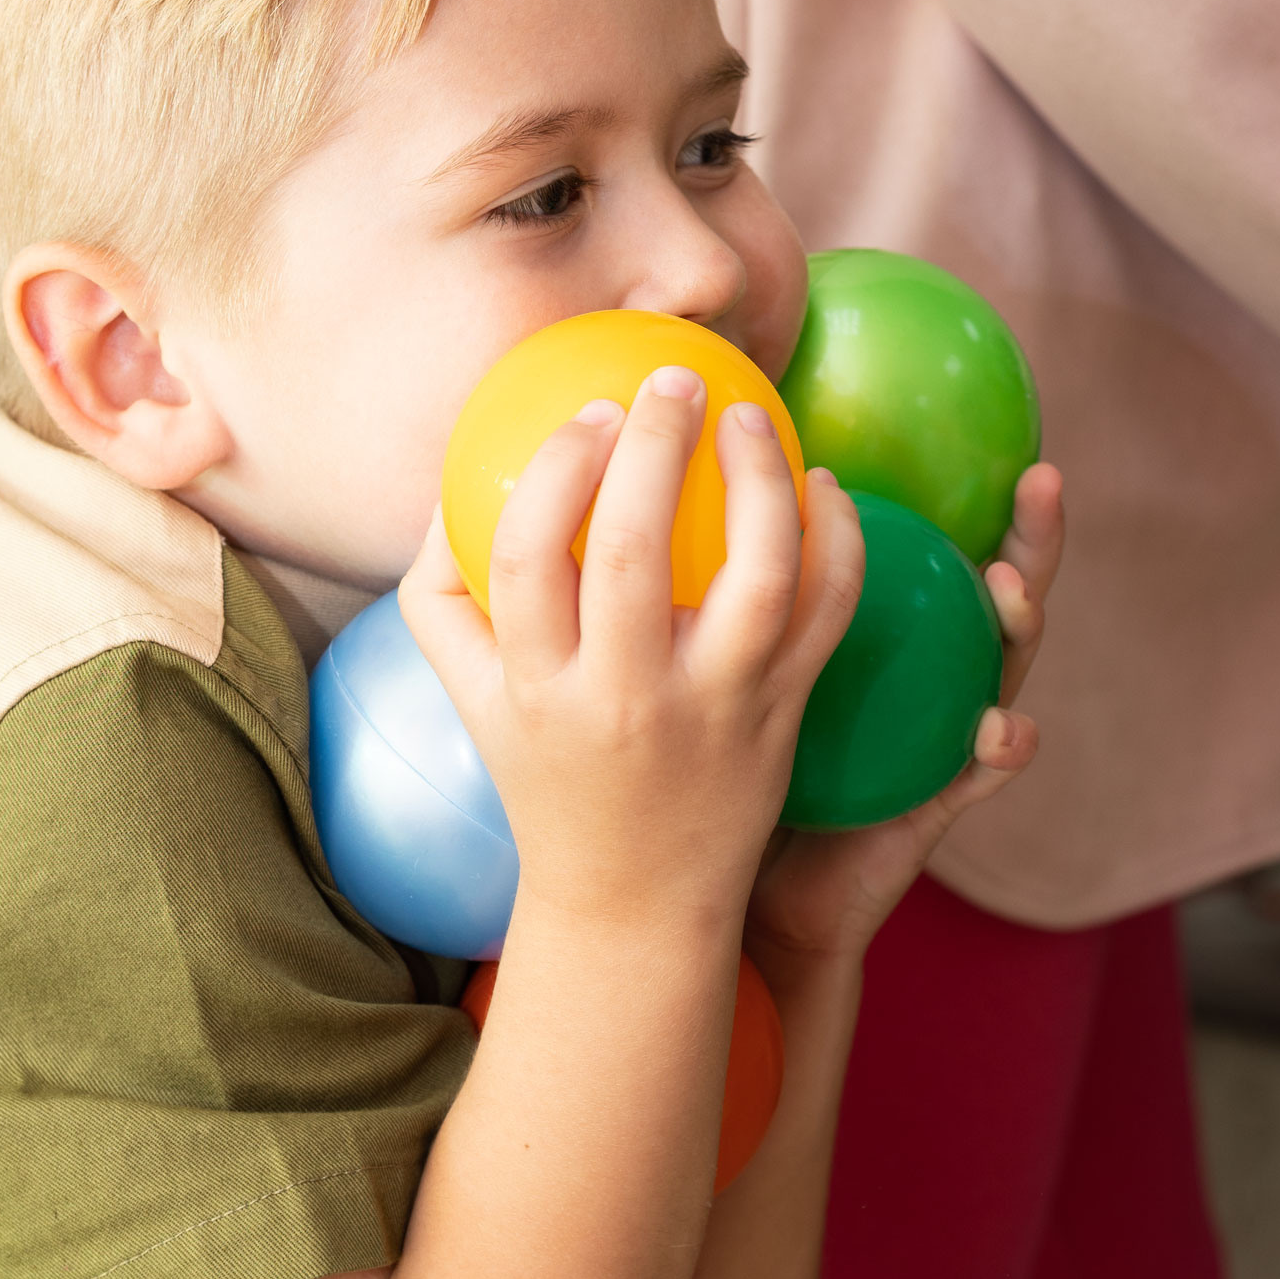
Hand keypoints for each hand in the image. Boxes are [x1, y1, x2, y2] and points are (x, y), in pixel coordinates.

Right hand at [402, 370, 865, 938]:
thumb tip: (453, 474)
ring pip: (756, 579)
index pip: (526, 558)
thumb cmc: (545, 776)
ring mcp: (714, 710)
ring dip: (760, 482)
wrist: (634, 901)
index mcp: (535, 686)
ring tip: (753, 417)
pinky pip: (825, 615)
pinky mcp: (783, 717)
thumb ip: (442, 590)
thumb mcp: (468, 696)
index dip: (557, 469)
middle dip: (655, 445)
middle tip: (673, 377)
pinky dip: (837, 541)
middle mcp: (623, 699)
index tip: (589, 410)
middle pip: (632, 552)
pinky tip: (822, 484)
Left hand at [743, 462, 1064, 976]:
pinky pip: (981, 772)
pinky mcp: (934, 808)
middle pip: (991, 595)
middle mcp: (919, 679)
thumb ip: (713, 590)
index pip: (929, 554)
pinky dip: (1003, 748)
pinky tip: (1002, 730)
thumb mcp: (716, 666)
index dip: (966, 493)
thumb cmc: (719, 771)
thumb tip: (656, 476)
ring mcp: (935, 740)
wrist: (738, 896)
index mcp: (872, 637)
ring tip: (1011, 587)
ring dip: (1021, 623)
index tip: (981, 431)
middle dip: (1031, 536)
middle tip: (1043, 481)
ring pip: (1002, 668)